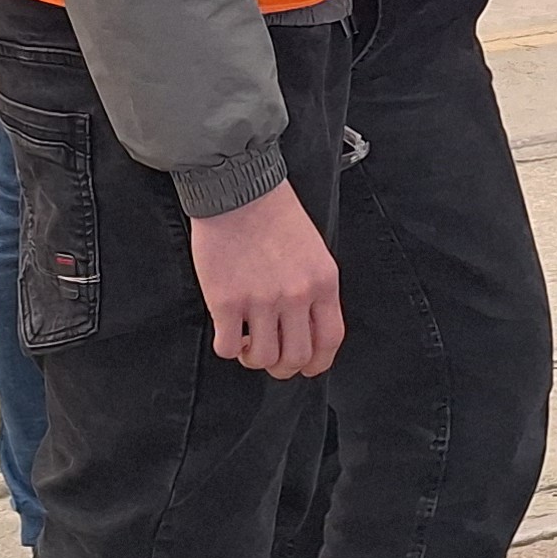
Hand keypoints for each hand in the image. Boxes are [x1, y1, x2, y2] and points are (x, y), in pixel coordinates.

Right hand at [188, 181, 341, 378]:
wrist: (238, 190)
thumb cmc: (274, 214)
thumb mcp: (313, 251)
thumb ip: (314, 288)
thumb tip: (306, 327)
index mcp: (323, 282)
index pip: (330, 340)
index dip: (318, 362)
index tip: (307, 366)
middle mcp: (296, 295)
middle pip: (296, 357)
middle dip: (283, 367)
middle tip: (270, 358)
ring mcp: (261, 300)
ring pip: (262, 358)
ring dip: (253, 358)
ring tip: (247, 342)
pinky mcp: (226, 302)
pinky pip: (228, 346)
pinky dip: (228, 347)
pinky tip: (228, 332)